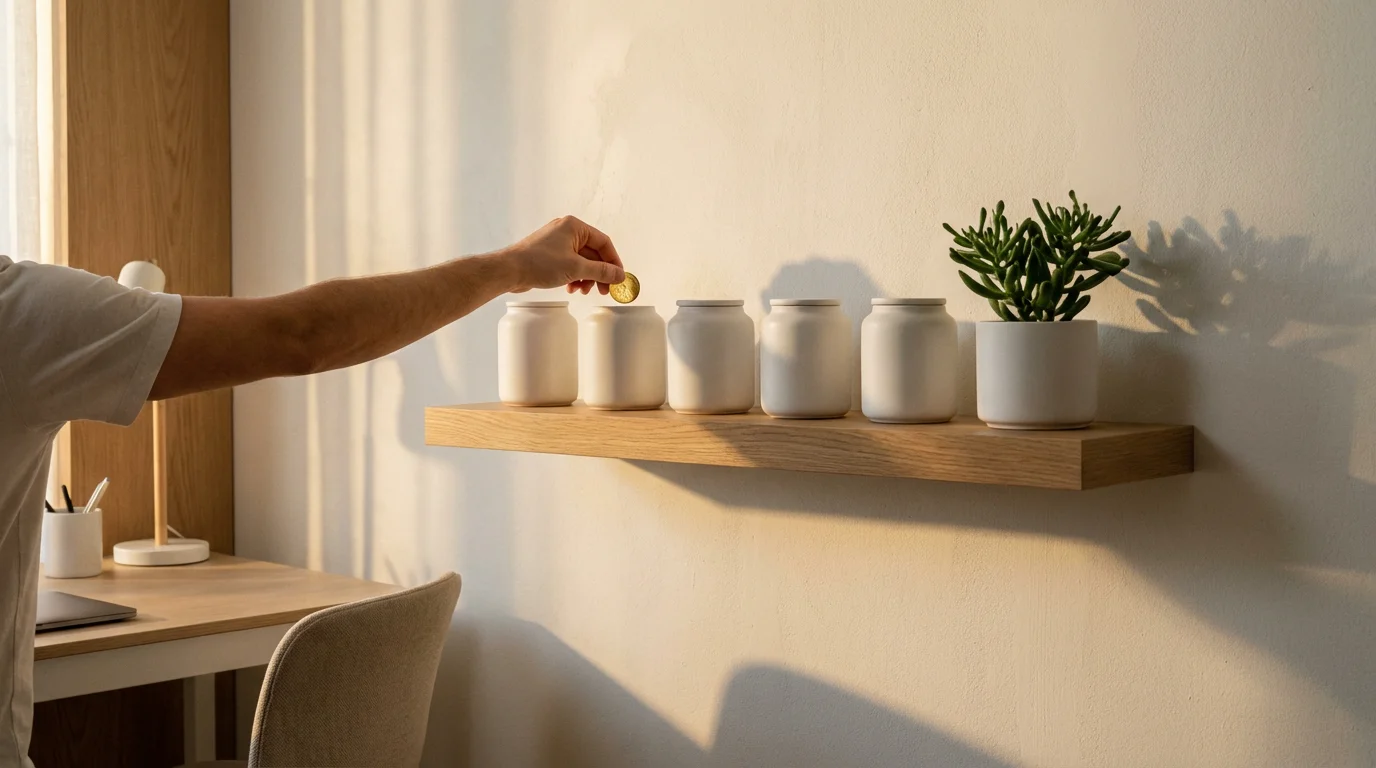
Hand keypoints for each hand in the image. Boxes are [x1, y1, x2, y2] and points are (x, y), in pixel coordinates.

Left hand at [502, 216, 625, 294]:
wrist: (509, 270)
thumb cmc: (539, 263)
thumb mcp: (576, 268)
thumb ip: (601, 271)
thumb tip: (619, 275)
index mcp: (574, 226)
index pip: (604, 242)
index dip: (613, 261)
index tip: (618, 278)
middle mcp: (566, 231)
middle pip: (593, 253)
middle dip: (598, 273)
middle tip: (603, 290)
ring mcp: (557, 243)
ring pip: (581, 261)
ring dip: (586, 278)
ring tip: (582, 290)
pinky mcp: (549, 254)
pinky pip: (569, 265)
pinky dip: (574, 277)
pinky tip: (571, 288)